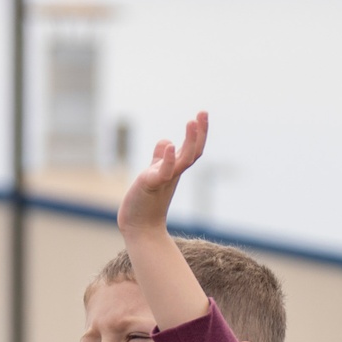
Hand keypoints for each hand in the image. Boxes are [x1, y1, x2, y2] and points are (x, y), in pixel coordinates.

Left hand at [117, 112, 208, 237]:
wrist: (139, 228)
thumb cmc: (145, 202)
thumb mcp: (154, 173)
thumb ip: (160, 158)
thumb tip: (166, 142)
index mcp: (175, 169)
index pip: (192, 149)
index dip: (199, 132)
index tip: (202, 113)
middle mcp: (173, 173)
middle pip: (193, 152)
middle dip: (199, 133)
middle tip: (202, 113)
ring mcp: (164, 179)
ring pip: (183, 160)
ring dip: (189, 142)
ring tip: (191, 122)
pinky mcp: (151, 184)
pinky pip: (163, 172)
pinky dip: (167, 159)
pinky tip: (169, 146)